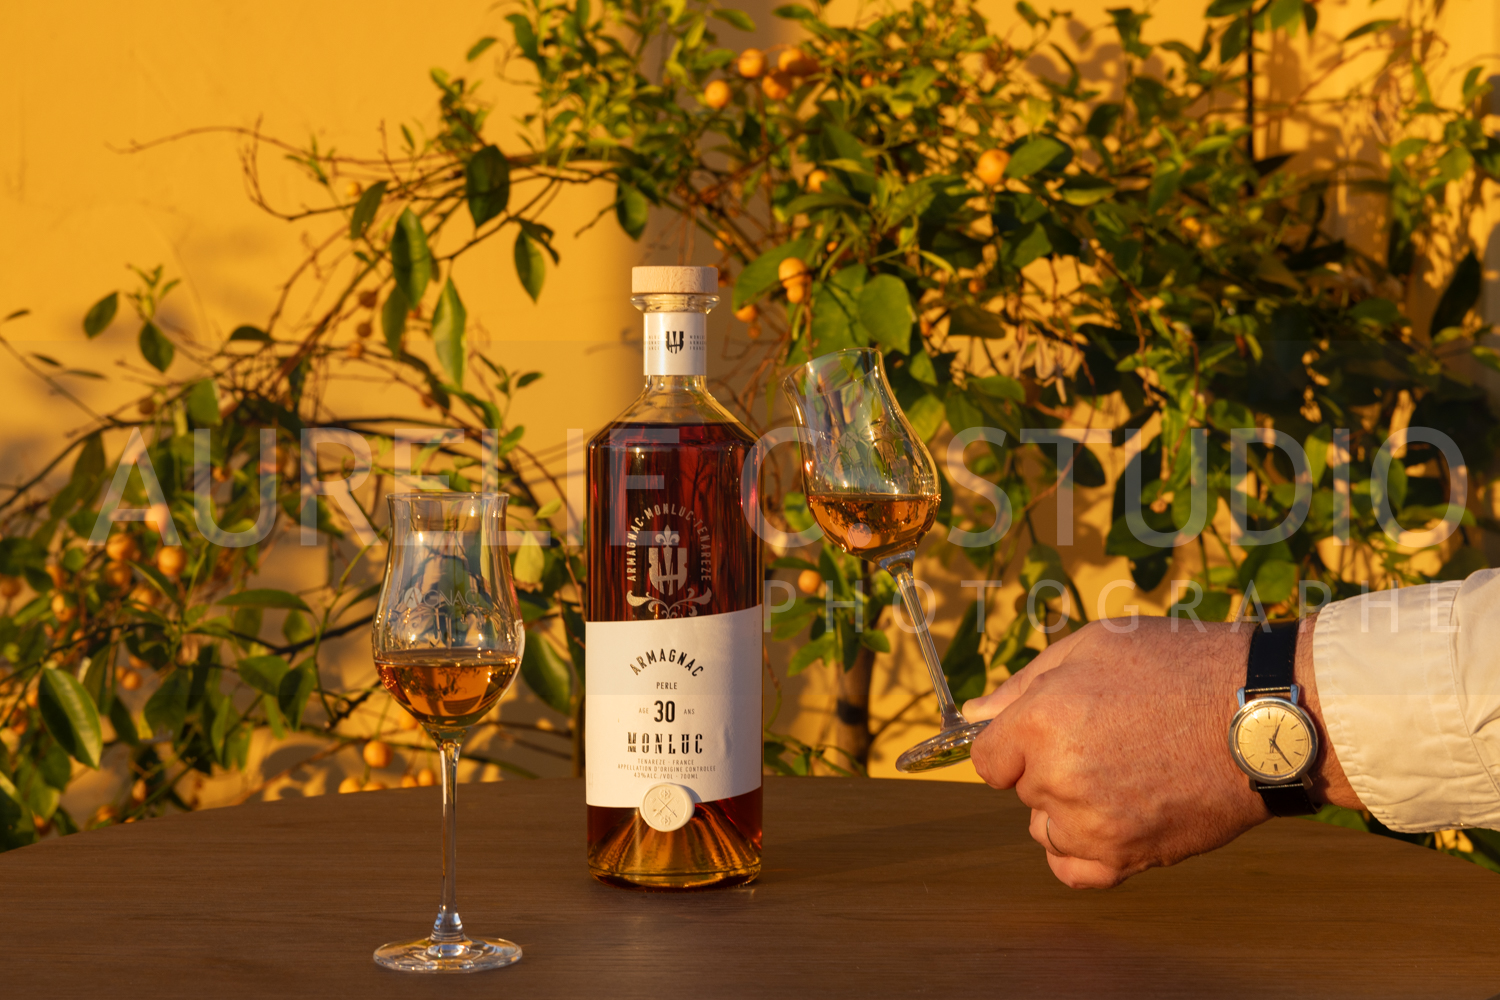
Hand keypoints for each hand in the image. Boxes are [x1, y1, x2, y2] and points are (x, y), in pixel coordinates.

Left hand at [964, 615, 1357, 889]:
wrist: (1261, 715)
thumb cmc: (1178, 667)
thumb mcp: (1092, 647)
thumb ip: (1023, 684)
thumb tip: (975, 714)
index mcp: (1041, 723)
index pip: (987, 759)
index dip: (1013, 743)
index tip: (1047, 730)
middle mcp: (1058, 778)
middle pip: (1023, 789)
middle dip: (1048, 766)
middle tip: (1106, 738)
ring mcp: (1093, 824)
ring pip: (1047, 828)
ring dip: (1069, 808)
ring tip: (1123, 771)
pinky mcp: (1129, 857)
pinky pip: (1074, 870)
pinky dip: (1083, 850)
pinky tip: (1111, 818)